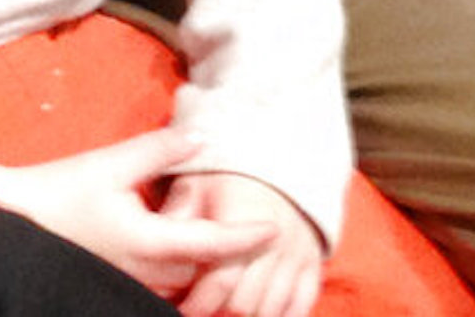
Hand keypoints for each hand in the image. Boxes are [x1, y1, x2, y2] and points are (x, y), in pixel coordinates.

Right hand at [0, 130, 276, 299]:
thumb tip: (201, 137)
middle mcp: (147, 273)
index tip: (274, 227)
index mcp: (151, 243)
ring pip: (184, 280)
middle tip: (236, 221)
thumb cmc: (60, 192)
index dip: (246, 237)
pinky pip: (163, 283)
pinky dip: (179, 267)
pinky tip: (174, 246)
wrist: (12, 221)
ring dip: (201, 258)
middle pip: (204, 268)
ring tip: (207, 232)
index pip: (213, 245)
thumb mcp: (112, 164)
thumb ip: (160, 150)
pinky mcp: (118, 282)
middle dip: (224, 247)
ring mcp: (132, 283)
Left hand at [163, 173, 323, 316]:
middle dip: (219, 310)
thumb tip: (161, 240)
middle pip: (245, 302)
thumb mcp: (197, 184)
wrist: (273, 171)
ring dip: (246, 315)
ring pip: (271, 310)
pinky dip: (278, 316)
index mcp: (246, 214)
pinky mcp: (313, 266)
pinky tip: (256, 310)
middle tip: (202, 308)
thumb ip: (180, 213)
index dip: (199, 301)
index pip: (223, 278)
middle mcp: (278, 237)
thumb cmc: (225, 182)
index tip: (183, 307)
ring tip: (225, 307)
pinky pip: (300, 308)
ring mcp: (299, 253)